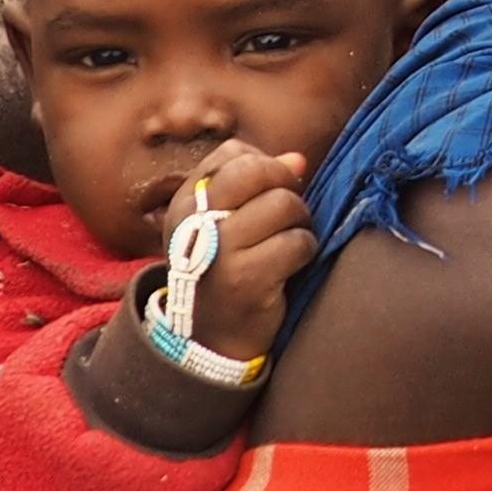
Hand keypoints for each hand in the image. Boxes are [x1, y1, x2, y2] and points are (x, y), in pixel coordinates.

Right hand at [166, 144, 317, 366]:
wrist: (210, 337)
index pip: (233, 154)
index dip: (265, 165)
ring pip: (283, 205)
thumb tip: (298, 159)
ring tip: (290, 239)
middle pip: (256, 171)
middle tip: (289, 212)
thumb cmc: (223, 268)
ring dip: (301, 221)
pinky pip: (297, 242)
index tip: (267, 191)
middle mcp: (194, 221)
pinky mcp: (246, 279)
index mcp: (186, 202)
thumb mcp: (223, 223)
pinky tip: (292, 265)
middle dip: (286, 185)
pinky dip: (305, 250)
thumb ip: (255, 184)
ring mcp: (219, 251)